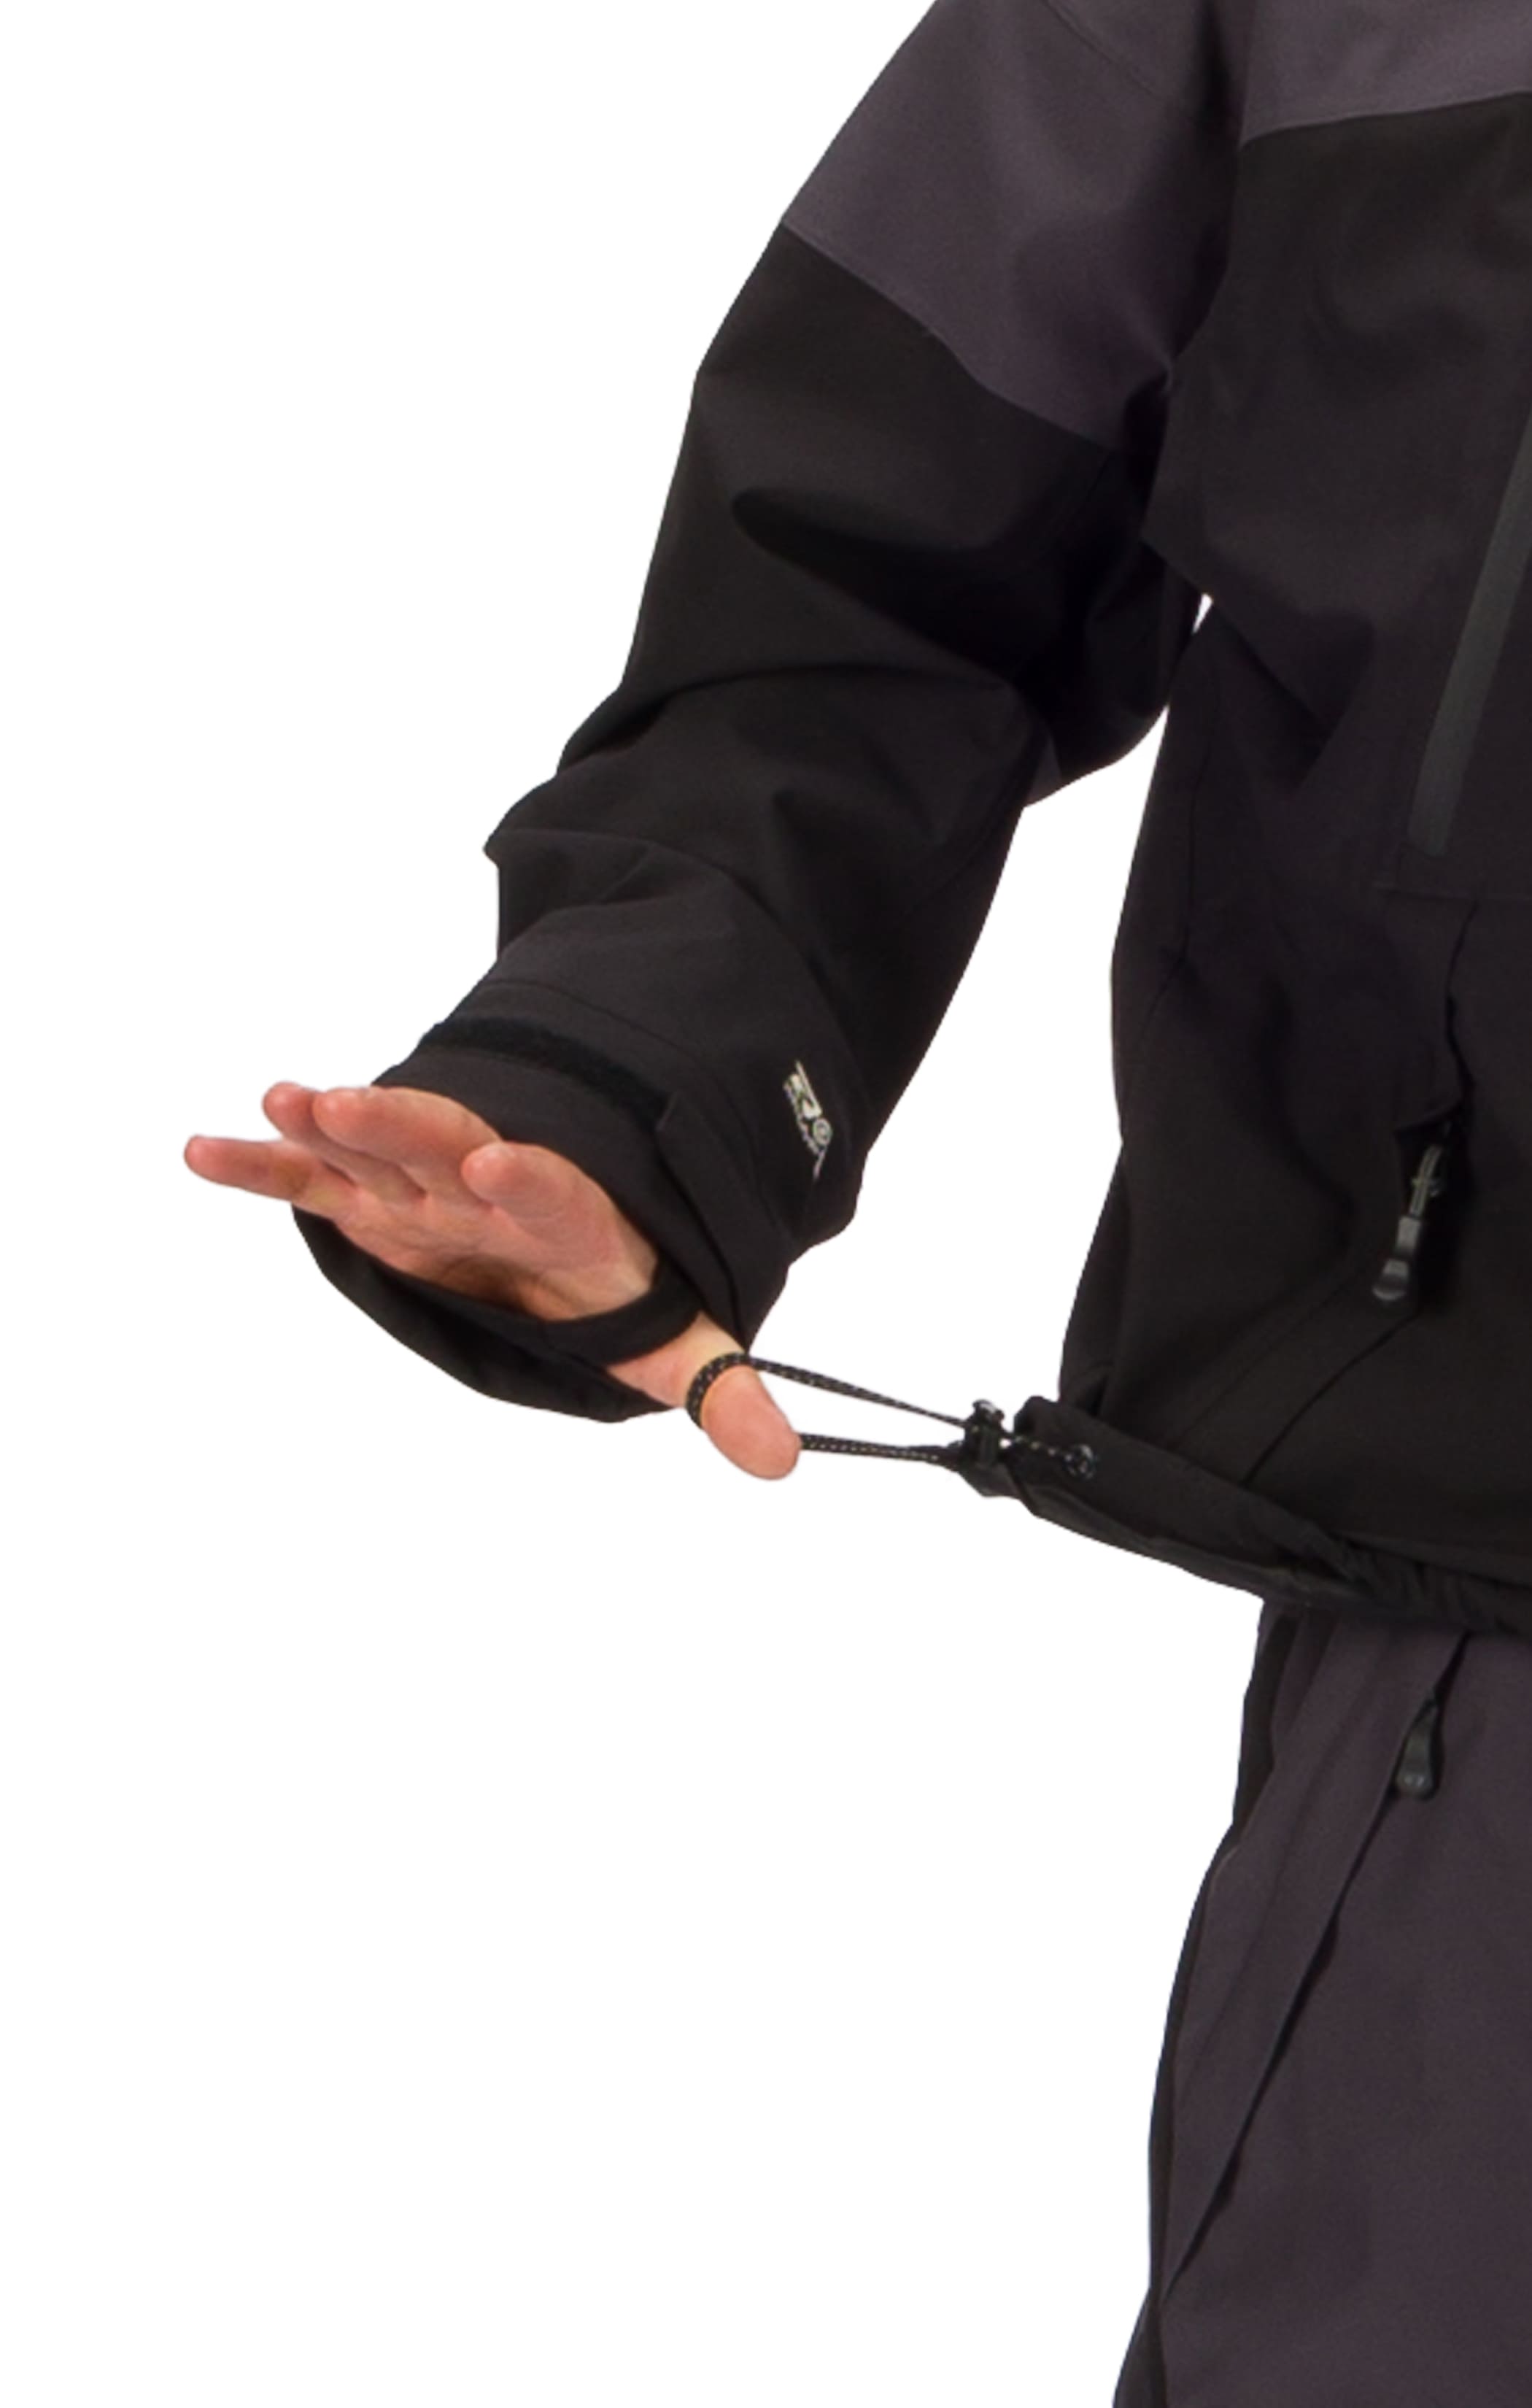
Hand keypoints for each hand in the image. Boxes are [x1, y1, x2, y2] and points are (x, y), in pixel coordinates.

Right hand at [183, 1083, 798, 1477]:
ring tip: (284, 1099)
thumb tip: (784, 1461)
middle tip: (357, 1103)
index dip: (527, 1175)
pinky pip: (315, 1179)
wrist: (579, 1224)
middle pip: (447, 1143)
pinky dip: (263, 1164)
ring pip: (377, 1143)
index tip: (495, 1160)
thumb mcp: (670, 1339)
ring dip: (332, 1122)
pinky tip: (205, 1148)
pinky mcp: (379, 1199)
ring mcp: (427, 1185)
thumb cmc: (617, 1285)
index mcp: (566, 1215)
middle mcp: (489, 1183)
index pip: (553, 1189)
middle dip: (405, 1125)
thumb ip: (720, 1389)